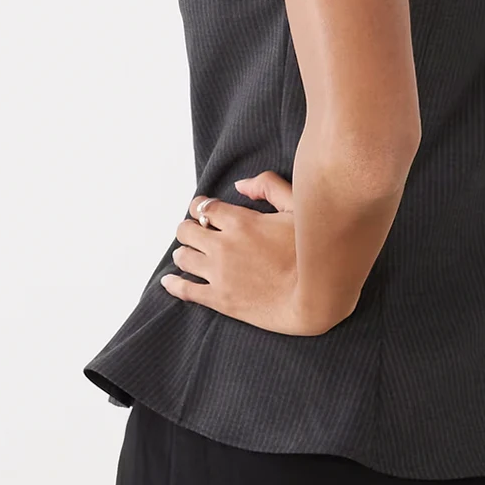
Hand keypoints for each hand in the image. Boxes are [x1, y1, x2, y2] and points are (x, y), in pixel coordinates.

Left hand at [161, 173, 311, 335]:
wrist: (315, 297)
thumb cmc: (310, 251)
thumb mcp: (296, 208)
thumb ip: (268, 187)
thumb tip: (240, 185)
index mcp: (240, 220)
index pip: (204, 207)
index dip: (201, 207)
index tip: (204, 211)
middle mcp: (223, 245)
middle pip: (186, 230)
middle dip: (189, 228)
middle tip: (197, 232)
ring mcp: (218, 273)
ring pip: (183, 257)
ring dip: (184, 252)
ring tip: (189, 254)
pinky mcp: (219, 299)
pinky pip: (184, 290)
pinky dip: (173, 284)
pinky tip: (168, 281)